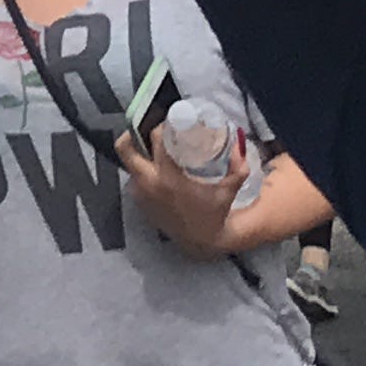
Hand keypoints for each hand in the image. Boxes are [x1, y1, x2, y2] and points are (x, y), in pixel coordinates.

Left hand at [113, 128, 246, 258]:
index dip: (161, 126)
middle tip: (150, 129)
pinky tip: (156, 168)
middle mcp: (149, 183)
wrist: (201, 242)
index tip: (170, 123)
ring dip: (138, 153)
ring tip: (155, 148)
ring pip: (128, 163)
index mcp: (168, 177)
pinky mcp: (139, 204)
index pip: (155, 139)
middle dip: (134, 133)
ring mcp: (141, 194)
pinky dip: (141, 170)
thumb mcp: (229, 188)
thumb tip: (240, 138)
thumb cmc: (215, 212)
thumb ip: (238, 165)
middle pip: (125, 148)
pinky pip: (133, 179)